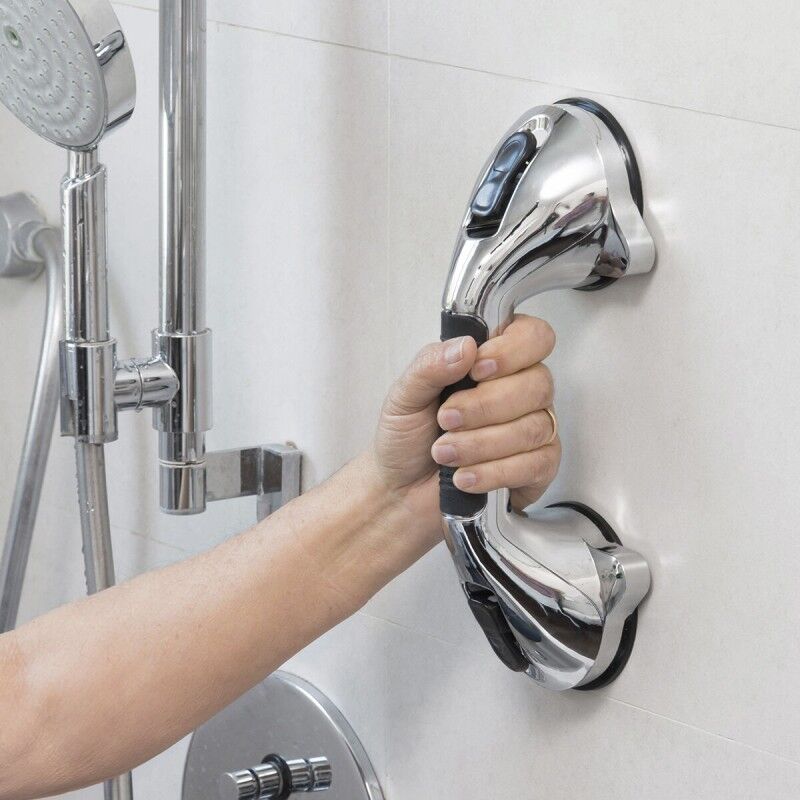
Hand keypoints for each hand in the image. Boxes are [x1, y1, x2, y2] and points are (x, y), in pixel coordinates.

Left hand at [371, 314, 560, 544]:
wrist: (400, 492)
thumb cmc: (406, 439)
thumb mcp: (404, 396)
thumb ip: (431, 365)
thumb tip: (467, 346)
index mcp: (495, 361)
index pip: (533, 337)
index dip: (512, 351)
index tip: (476, 370)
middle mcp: (521, 391)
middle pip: (538, 383)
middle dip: (485, 406)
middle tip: (445, 420)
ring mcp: (534, 430)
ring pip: (533, 427)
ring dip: (481, 443)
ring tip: (444, 453)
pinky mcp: (537, 469)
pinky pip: (536, 465)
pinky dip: (494, 472)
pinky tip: (465, 476)